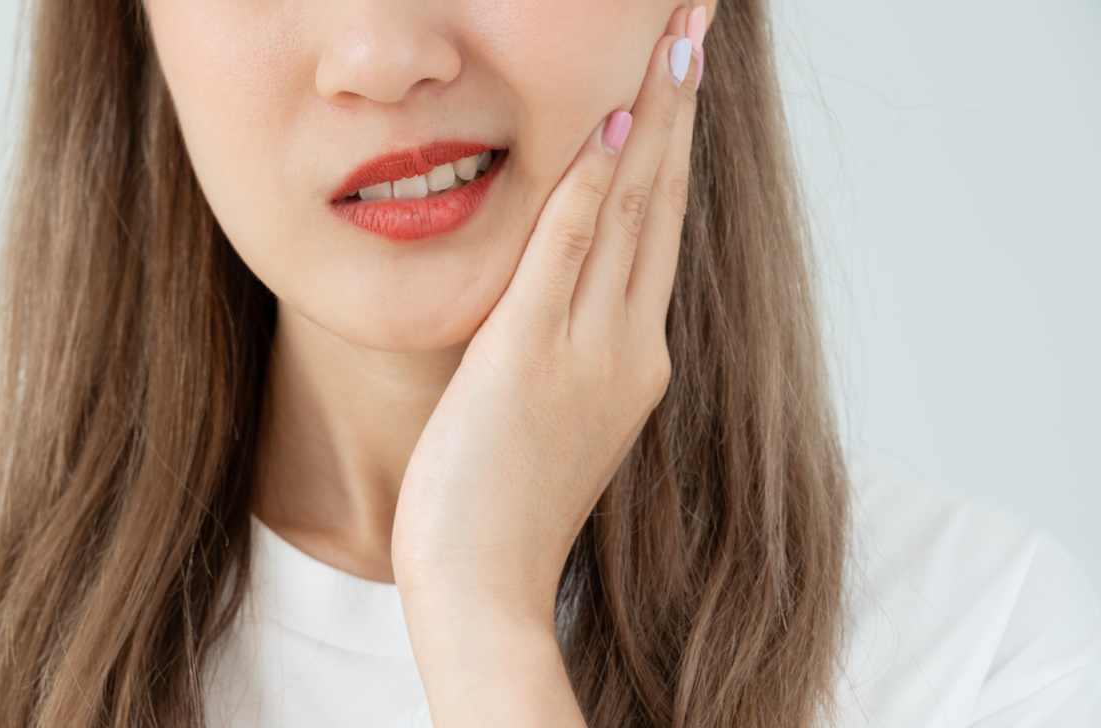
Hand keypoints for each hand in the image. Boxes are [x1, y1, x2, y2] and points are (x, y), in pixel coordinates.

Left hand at [392, 9, 705, 627]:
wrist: (484, 588)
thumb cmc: (502, 507)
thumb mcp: (547, 415)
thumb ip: (559, 347)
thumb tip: (554, 292)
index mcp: (633, 358)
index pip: (656, 227)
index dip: (672, 145)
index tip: (680, 78)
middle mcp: (627, 346)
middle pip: (661, 201)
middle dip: (680, 105)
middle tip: (697, 24)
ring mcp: (587, 353)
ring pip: (629, 213)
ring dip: (651, 118)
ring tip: (673, 40)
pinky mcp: (529, 361)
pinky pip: (565, 255)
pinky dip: (589, 187)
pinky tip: (606, 123)